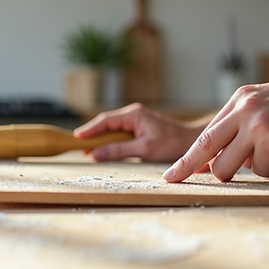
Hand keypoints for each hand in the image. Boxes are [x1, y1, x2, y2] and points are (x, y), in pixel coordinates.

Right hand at [74, 103, 206, 161]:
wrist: (192, 143)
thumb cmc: (173, 143)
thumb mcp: (144, 149)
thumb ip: (119, 151)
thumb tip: (96, 154)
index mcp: (134, 114)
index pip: (105, 121)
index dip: (89, 130)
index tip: (76, 138)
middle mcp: (133, 114)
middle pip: (106, 125)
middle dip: (93, 136)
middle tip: (80, 149)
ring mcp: (136, 121)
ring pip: (113, 130)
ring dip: (102, 140)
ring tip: (89, 151)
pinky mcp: (139, 129)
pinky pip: (120, 134)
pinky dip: (112, 142)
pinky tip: (106, 150)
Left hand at [165, 69, 268, 181]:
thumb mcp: (263, 102)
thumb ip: (239, 126)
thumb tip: (216, 160)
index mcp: (239, 103)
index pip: (204, 139)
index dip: (186, 163)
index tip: (171, 177)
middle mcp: (247, 115)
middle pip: (220, 164)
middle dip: (231, 173)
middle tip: (254, 161)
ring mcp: (265, 130)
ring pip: (253, 171)